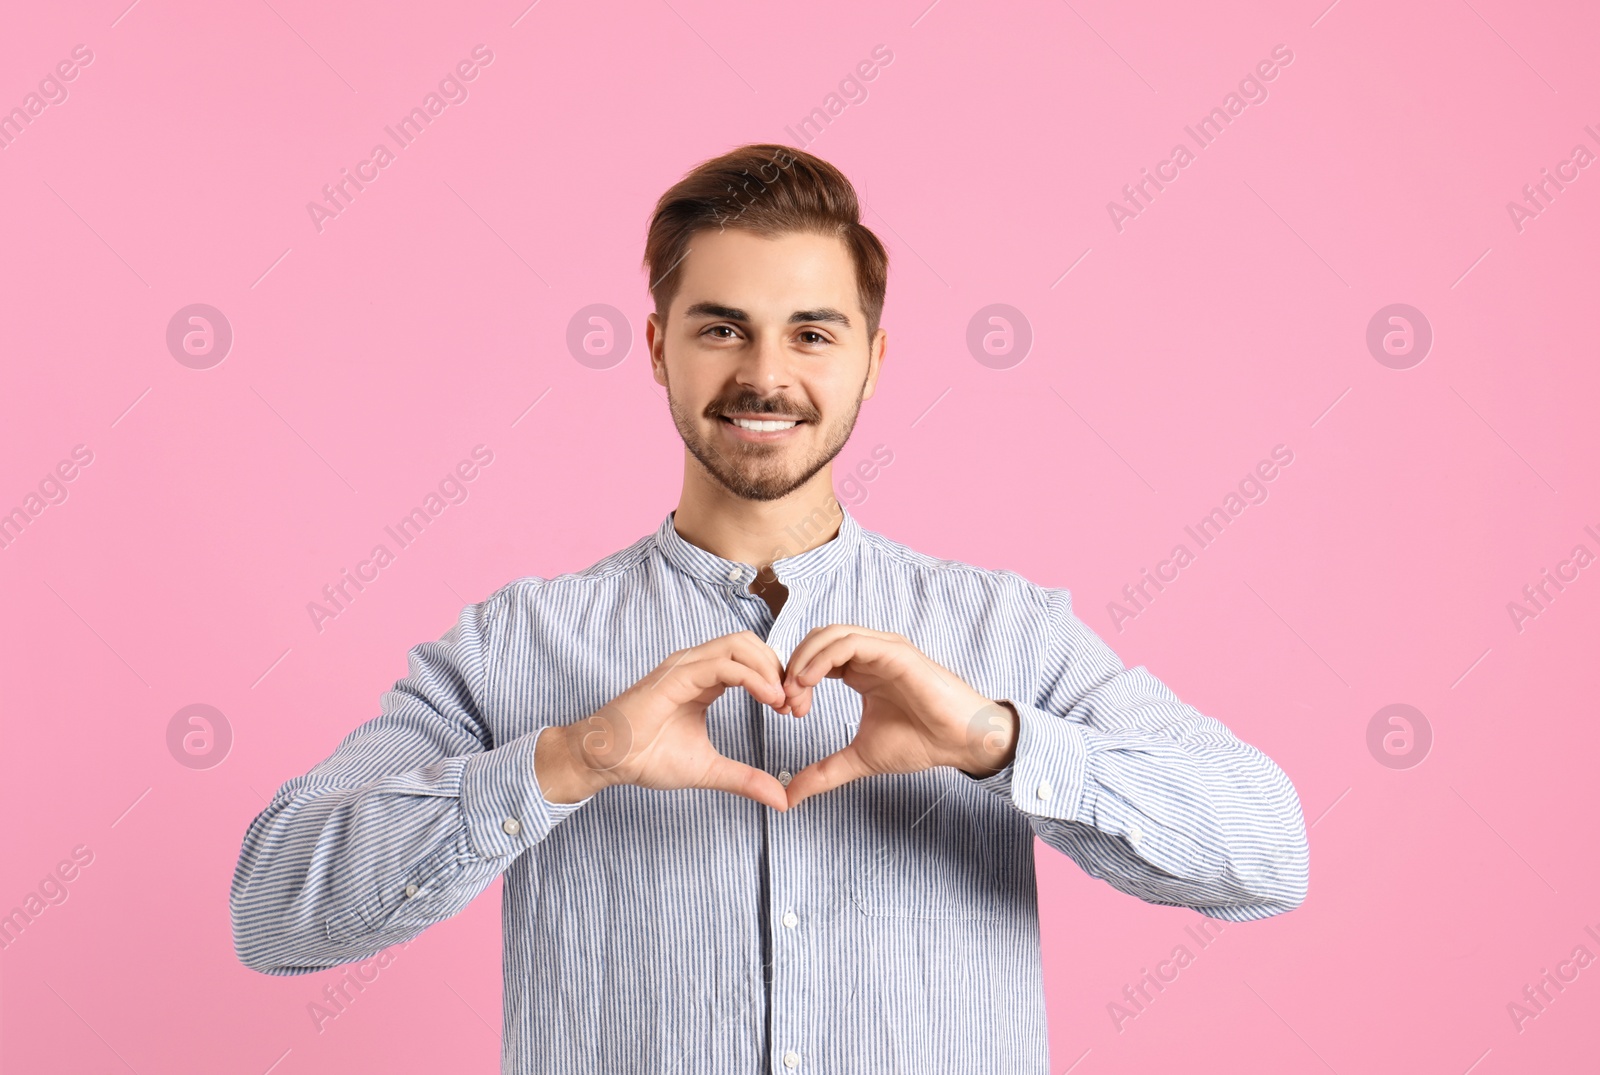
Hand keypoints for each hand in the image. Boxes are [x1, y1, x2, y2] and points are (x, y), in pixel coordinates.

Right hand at [536, 630, 791, 810]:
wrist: (607, 760)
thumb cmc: (647, 758)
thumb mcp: (709, 770)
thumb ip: (745, 779)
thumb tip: (782, 800)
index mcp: (705, 679)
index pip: (751, 660)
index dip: (778, 680)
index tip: (794, 711)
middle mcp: (697, 665)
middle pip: (752, 644)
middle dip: (780, 669)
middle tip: (796, 705)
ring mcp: (686, 666)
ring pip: (741, 645)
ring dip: (770, 669)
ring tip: (784, 702)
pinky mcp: (677, 675)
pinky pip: (723, 664)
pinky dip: (753, 677)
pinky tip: (770, 699)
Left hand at [778, 625, 1018, 807]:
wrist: (960, 743)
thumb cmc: (920, 742)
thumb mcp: (860, 758)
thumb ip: (824, 773)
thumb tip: (788, 797)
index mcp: (860, 671)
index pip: (814, 658)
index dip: (793, 680)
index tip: (787, 712)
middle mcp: (869, 654)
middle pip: (816, 640)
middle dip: (793, 668)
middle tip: (787, 703)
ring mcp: (882, 649)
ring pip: (829, 635)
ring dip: (804, 660)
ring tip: (794, 692)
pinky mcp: (894, 651)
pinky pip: (850, 642)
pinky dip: (823, 657)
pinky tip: (810, 682)